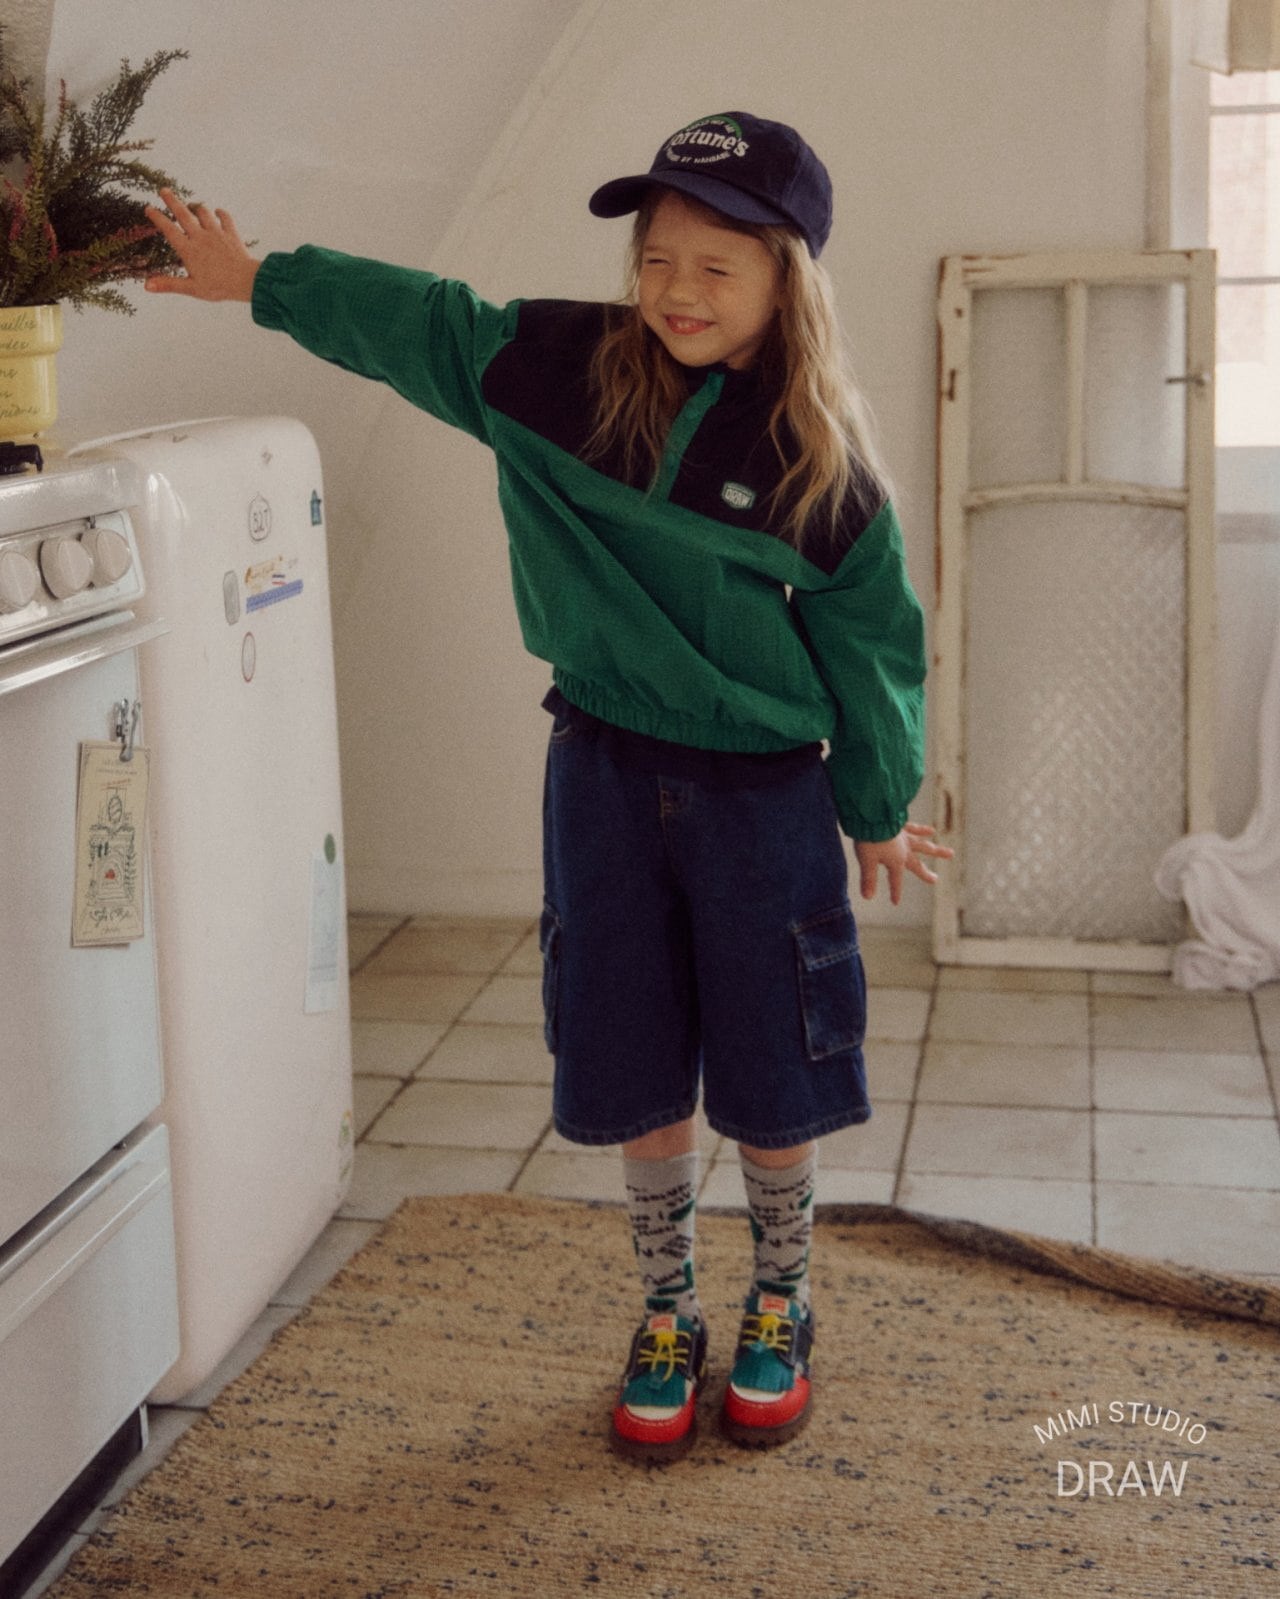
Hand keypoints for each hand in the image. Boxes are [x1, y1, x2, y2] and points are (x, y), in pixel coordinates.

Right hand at [144, 188, 260, 301]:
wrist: (247, 281)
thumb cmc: (219, 287)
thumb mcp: (192, 288)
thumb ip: (169, 284)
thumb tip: (146, 285)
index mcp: (189, 250)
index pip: (169, 230)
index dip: (157, 218)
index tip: (148, 208)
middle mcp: (201, 237)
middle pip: (184, 214)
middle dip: (172, 201)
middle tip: (163, 190)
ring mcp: (217, 234)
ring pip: (204, 213)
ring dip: (197, 208)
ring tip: (192, 205)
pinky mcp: (231, 234)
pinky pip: (226, 218)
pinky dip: (221, 214)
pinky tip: (218, 212)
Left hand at [854, 823, 953, 905]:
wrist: (872, 814)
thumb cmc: (869, 838)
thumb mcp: (866, 860)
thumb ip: (869, 879)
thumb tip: (867, 898)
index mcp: (896, 861)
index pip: (896, 880)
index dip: (895, 892)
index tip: (895, 903)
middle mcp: (904, 850)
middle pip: (916, 864)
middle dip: (924, 873)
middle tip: (935, 879)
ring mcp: (905, 837)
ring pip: (924, 846)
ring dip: (937, 851)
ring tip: (950, 853)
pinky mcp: (901, 824)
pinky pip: (914, 828)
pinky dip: (922, 829)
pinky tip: (931, 830)